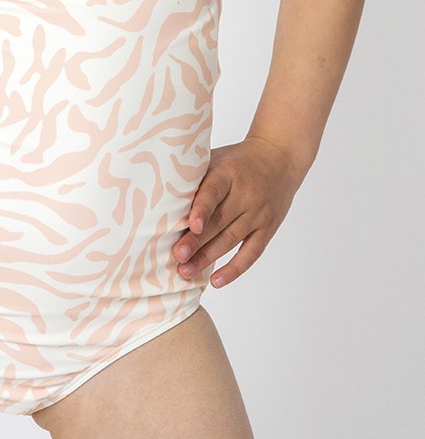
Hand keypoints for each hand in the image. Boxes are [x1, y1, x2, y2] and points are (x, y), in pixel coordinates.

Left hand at [172, 136, 302, 287]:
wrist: (279, 157)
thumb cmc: (237, 160)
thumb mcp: (217, 158)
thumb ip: (196, 176)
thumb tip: (160, 194)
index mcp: (229, 173)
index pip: (214, 192)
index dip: (202, 209)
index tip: (191, 225)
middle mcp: (246, 194)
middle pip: (220, 221)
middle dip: (197, 241)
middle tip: (177, 256)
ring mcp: (258, 213)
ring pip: (231, 239)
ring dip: (208, 258)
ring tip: (186, 271)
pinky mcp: (268, 228)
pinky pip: (251, 253)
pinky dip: (234, 269)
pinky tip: (216, 281)